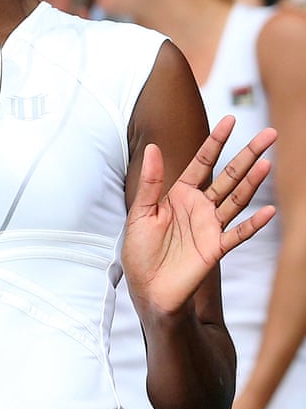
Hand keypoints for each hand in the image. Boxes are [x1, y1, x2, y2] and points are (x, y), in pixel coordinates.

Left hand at [122, 116, 276, 317]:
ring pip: (237, 199)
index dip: (216, 142)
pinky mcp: (215, 248)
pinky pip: (238, 234)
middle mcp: (200, 207)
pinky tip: (268, 211)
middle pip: (229, 175)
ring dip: (252, 181)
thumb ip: (150, 182)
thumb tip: (154, 148)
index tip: (229, 120)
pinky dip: (253, 224)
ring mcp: (210, 226)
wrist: (147, 288)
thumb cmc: (141, 251)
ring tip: (267, 161)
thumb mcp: (140, 213)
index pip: (202, 162)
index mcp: (180, 194)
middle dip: (247, 154)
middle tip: (269, 134)